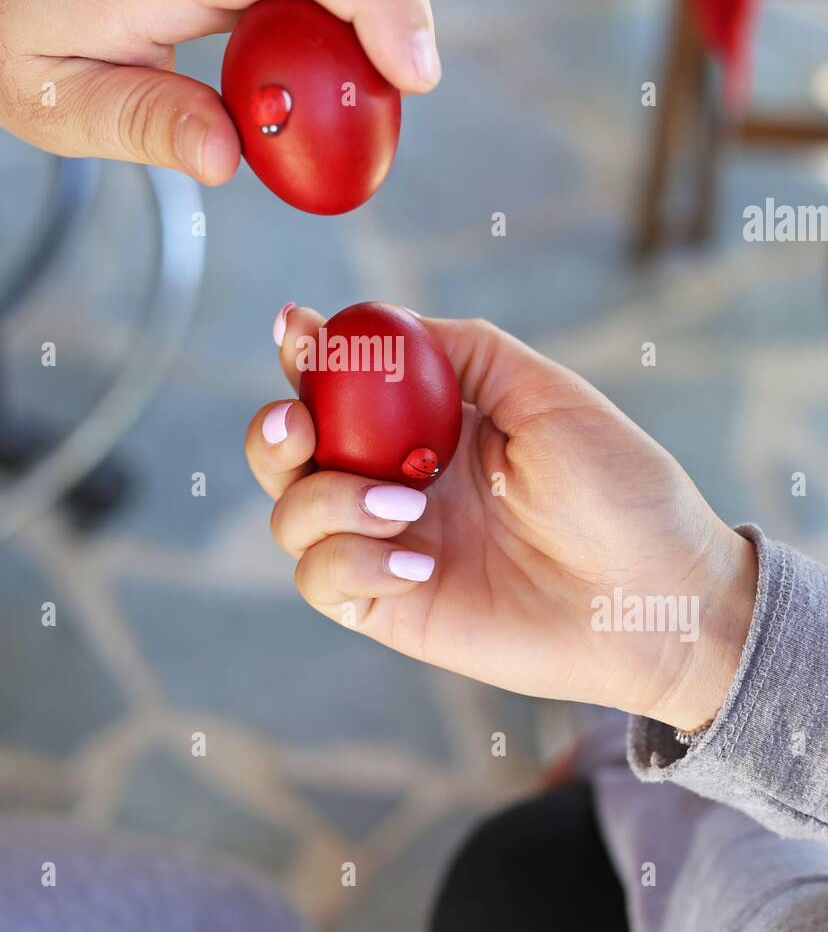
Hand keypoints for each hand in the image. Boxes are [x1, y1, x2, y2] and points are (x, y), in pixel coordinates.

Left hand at [0, 0, 438, 180]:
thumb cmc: (0, 17)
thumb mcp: (53, 100)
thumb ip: (147, 125)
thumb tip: (233, 161)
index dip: (374, 0)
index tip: (414, 72)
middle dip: (401, 8)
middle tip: (405, 99)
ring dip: (377, 4)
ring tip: (362, 93)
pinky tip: (323, 62)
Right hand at [246, 307, 758, 729]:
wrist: (659, 596)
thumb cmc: (619, 489)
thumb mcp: (546, 393)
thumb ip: (465, 351)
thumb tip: (387, 322)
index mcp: (431, 426)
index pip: (341, 386)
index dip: (304, 355)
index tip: (295, 328)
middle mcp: (398, 482)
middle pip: (290, 454)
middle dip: (272, 431)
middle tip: (298, 423)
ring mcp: (390, 547)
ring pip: (293, 516)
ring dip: (327, 499)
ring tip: (403, 503)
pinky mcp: (392, 609)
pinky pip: (323, 581)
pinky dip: (350, 561)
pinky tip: (415, 560)